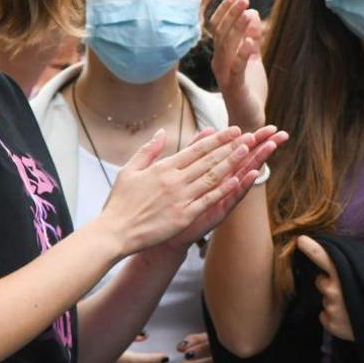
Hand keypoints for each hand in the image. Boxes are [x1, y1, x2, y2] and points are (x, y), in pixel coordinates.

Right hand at [96, 127, 254, 255]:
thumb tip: (162, 132)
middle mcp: (175, 180)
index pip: (196, 149)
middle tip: (249, 135)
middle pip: (208, 160)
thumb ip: (148, 150)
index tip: (233, 130)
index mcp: (163, 168)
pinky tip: (237, 180)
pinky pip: (208, 200)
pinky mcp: (184, 216)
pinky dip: (223, 189)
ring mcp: (181, 198)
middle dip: (230, 146)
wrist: (114, 232)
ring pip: (212, 176)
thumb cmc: (120, 202)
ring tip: (247, 151)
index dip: (217, 139)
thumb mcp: (129, 170)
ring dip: (231, 163)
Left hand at [163, 125, 284, 250]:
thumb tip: (208, 128)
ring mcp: (224, 198)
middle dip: (265, 147)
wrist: (166, 231)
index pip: (240, 151)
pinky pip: (233, 197)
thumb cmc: (177, 201)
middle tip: (282, 134)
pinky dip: (243, 186)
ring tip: (270, 147)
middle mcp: (226, 184)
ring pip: (244, 177)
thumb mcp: (185, 170)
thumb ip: (196, 150)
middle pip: (248, 161)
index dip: (256, 139)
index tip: (271, 127)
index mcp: (219, 172)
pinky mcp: (218, 212)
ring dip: (258, 161)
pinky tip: (253, 174)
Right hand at [210, 0, 267, 130]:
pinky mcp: (235, 86)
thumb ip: (251, 39)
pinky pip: (237, 66)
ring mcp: (225, 74)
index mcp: (222, 55)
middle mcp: (219, 62)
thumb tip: (253, 15)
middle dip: (232, 13)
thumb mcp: (252, 60)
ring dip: (238, 27)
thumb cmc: (249, 90)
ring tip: (248, 10)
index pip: (219, 27)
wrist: (249, 120)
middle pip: (221, 32)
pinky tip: (250, 40)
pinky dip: (242, 52)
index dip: (227, 10)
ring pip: (227, 46)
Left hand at [295, 235, 354, 341]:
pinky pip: (325, 315)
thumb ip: (351, 267)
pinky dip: (333, 316)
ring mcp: (332, 309)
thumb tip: (337, 260)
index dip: (312, 248)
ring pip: (324, 300)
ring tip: (351, 306)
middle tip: (346, 290)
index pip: (325, 257)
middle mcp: (334, 291)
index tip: (300, 239)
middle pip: (320, 281)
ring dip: (334, 301)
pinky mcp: (331, 324)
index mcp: (345, 274)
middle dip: (329, 283)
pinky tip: (347, 318)